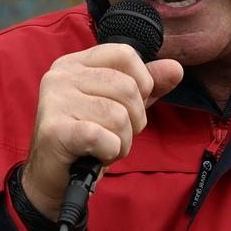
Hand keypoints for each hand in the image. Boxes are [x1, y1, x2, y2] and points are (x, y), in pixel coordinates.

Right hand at [21, 44, 183, 217]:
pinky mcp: (54, 129)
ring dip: (122, 140)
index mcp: (76, 63)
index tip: (129, 105)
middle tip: (115, 133)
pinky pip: (104, 137)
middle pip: (127, 88)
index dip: (142, 83)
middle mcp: (61, 75)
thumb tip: (176, 68)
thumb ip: (147, 86)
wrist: (57, 176)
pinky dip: (109, 151)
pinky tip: (96, 154)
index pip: (125, 54)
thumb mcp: (122, 106)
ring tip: (104, 146)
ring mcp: (54, 101)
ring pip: (118, 116)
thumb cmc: (90, 138)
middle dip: (134, 120)